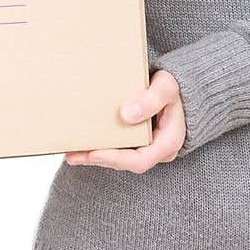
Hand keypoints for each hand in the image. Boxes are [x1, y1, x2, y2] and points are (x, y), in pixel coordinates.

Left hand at [64, 70, 185, 172]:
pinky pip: (118, 150)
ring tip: (71, 152)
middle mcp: (158, 151)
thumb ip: (151, 99)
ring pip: (119, 159)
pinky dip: (100, 148)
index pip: (140, 160)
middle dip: (98, 159)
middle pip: (125, 163)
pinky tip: (82, 145)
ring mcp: (148, 149)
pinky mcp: (138, 143)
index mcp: (168, 142)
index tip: (94, 153)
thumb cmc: (173, 86)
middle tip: (73, 154)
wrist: (178, 87)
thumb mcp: (166, 87)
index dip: (115, 159)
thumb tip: (127, 115)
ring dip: (95, 157)